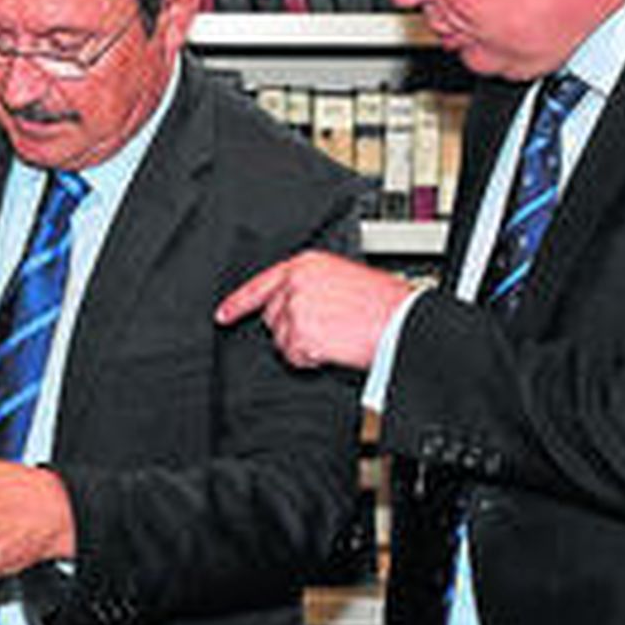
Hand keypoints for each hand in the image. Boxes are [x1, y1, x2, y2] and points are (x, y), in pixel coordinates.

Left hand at [213, 250, 411, 370]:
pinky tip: (332, 348)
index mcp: (307, 265)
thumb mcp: (343, 279)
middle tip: (325, 331)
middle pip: (272, 317)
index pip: (262, 283)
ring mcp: (297, 308)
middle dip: (292, 329)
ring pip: (282, 339)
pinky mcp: (302, 333)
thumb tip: (293, 305)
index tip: (223, 313)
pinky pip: (294, 356)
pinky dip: (310, 359)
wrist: (401, 321)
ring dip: (303, 346)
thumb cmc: (383, 304)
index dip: (239, 302)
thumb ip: (311, 286)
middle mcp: (297, 283)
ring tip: (335, 337)